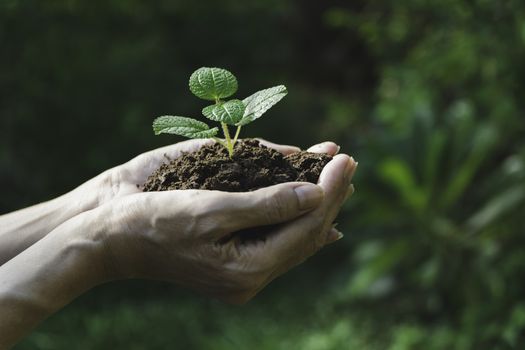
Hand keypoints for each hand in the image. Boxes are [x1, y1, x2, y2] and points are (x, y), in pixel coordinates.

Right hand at [93, 142, 355, 303]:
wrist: (110, 235)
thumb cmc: (154, 221)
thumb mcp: (211, 209)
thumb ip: (266, 204)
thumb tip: (314, 194)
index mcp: (247, 270)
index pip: (305, 228)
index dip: (328, 191)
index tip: (344, 158)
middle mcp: (251, 274)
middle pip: (305, 233)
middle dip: (328, 194)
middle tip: (348, 160)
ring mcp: (242, 268)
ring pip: (294, 234)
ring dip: (316, 201)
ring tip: (337, 170)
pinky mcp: (233, 256)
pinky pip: (275, 235)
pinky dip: (294, 213)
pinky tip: (315, 204)